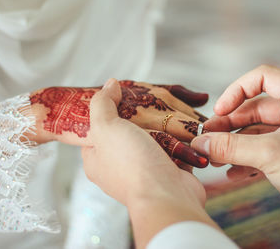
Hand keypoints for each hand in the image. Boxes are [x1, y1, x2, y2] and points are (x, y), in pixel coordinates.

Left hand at [82, 79, 217, 247]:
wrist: (167, 195)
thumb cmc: (131, 165)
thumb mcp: (106, 127)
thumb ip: (103, 103)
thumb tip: (110, 84)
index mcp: (97, 159)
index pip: (97, 130)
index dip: (106, 111)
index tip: (120, 96)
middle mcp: (119, 167)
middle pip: (127, 132)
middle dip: (139, 117)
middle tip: (147, 101)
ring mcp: (145, 170)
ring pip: (152, 140)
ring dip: (161, 127)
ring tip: (167, 109)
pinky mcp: (168, 171)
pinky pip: (172, 149)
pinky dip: (178, 139)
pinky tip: (182, 125)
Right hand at [191, 65, 279, 196]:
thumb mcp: (271, 154)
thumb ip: (232, 147)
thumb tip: (201, 142)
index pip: (263, 77)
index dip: (236, 91)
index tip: (219, 111)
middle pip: (256, 108)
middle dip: (230, 125)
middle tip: (208, 138)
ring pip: (259, 131)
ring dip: (236, 145)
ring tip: (215, 158)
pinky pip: (266, 149)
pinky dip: (248, 159)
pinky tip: (232, 173)